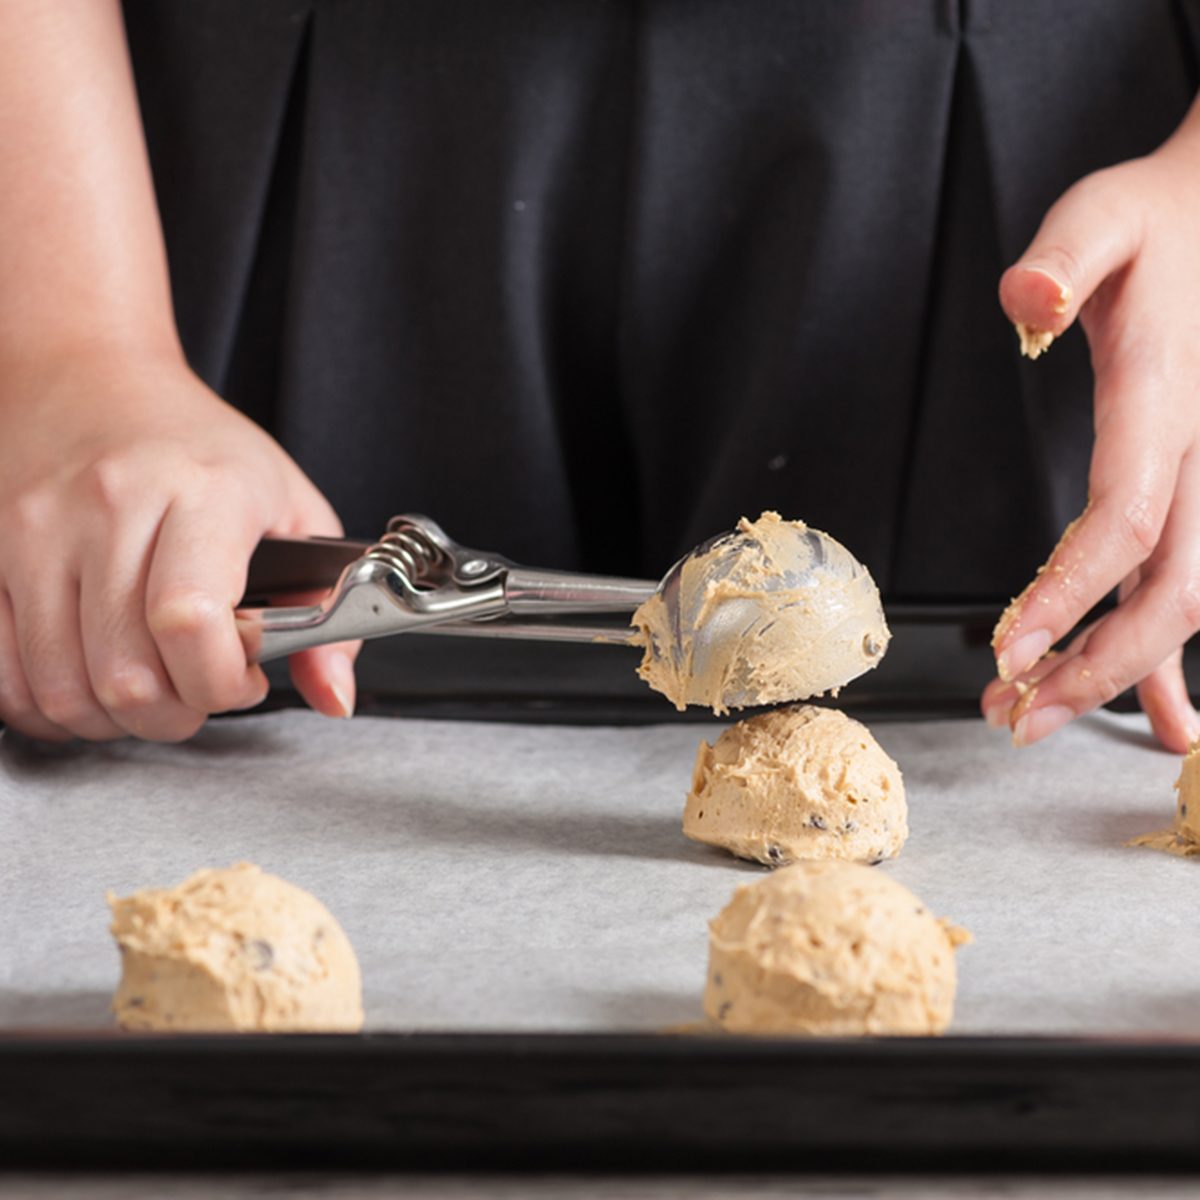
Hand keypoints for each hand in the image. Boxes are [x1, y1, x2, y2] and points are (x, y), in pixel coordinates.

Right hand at [0, 349, 357, 740]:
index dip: (221, 681)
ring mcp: (40, 531)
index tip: (245, 677)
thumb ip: (329, 614)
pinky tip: (93, 686)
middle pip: (126, 671)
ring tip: (154, 690)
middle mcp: (113, 507)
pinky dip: (51, 706)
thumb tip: (333, 696)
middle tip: (201, 691)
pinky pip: (7, 672)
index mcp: (204, 492)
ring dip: (116, 719)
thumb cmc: (201, 449)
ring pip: (63, 685)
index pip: (190, 619)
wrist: (87, 378)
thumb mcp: (293, 509)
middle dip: (175, 714)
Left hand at [983, 121, 1199, 751]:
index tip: (1010, 649)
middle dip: (1095, 667)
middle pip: (1167, 590)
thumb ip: (1065, 257)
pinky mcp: (1199, 487)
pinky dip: (1170, 655)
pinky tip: (1163, 715)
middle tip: (1015, 718)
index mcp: (1164, 401)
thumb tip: (1026, 299)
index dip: (1070, 593)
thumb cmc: (1159, 220)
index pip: (1124, 519)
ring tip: (1037, 718)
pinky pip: (1189, 582)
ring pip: (1181, 601)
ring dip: (1118, 673)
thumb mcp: (1103, 216)